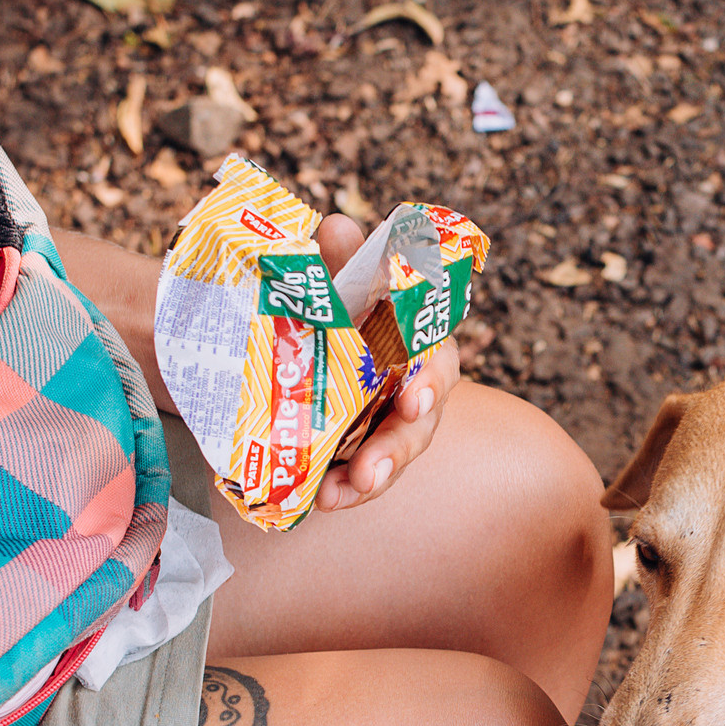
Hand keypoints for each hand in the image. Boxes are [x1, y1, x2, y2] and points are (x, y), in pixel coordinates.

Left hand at [311, 212, 460, 513]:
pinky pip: (357, 478)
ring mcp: (386, 425)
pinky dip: (341, 489)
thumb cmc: (333, 306)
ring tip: (339, 495)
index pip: (435, 361)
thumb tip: (337, 226)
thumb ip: (341, 262)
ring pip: (390, 456)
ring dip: (370, 478)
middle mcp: (411, 388)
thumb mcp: (335, 283)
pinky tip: (319, 499)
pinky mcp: (358, 452)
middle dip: (395, 448)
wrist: (289, 340)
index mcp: (415, 342)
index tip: (414, 398)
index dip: (430, 383)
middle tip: (371, 472)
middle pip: (416, 423)